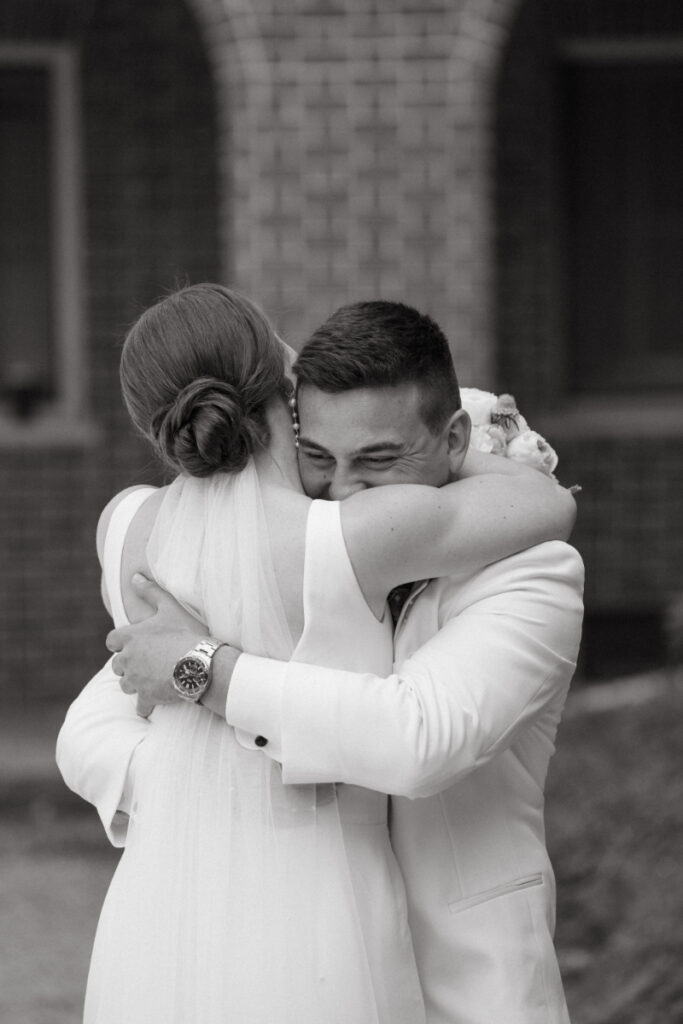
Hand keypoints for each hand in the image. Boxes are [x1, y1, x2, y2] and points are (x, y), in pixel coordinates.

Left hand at [106, 574, 206, 717]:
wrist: (201, 664)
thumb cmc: (186, 633)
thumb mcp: (170, 608)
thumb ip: (151, 592)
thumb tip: (135, 577)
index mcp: (129, 637)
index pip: (111, 641)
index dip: (121, 642)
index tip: (133, 644)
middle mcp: (127, 660)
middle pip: (117, 665)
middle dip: (128, 664)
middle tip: (146, 661)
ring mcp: (136, 680)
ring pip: (126, 685)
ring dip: (134, 682)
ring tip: (151, 678)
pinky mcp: (146, 697)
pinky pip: (140, 706)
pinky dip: (145, 705)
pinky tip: (153, 703)